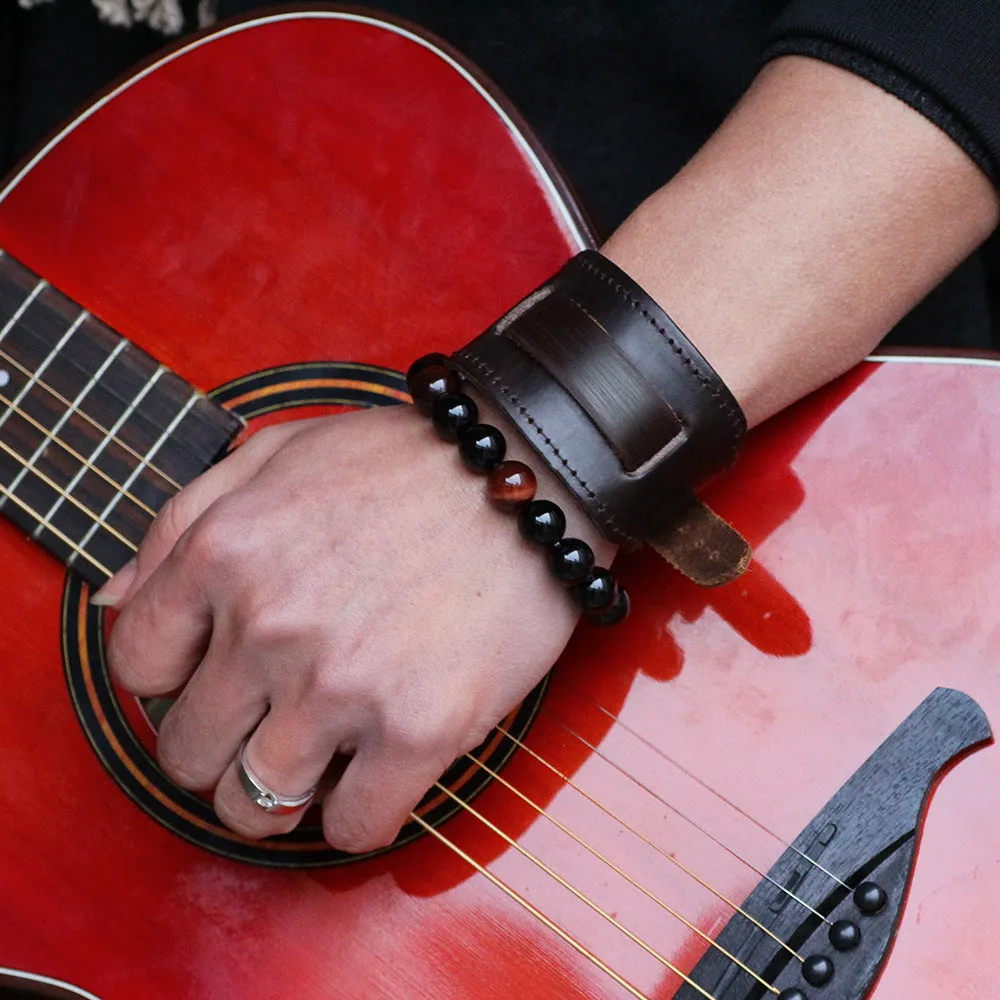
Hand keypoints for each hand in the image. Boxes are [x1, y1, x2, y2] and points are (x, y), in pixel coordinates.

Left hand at [98, 402, 611, 851]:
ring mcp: (344, 684)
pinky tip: (376, 772)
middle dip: (221, 742)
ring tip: (316, 758)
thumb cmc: (407, 461)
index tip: (214, 676)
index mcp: (224, 552)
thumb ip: (181, 521)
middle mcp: (271, 625)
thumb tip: (113, 602)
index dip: (171, 678)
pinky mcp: (420, 729)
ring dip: (277, 794)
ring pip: (255, 807)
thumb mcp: (276, 453)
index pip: (135, 667)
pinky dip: (356, 815)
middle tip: (271, 718)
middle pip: (188, 752)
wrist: (526, 473)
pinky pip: (353, 829)